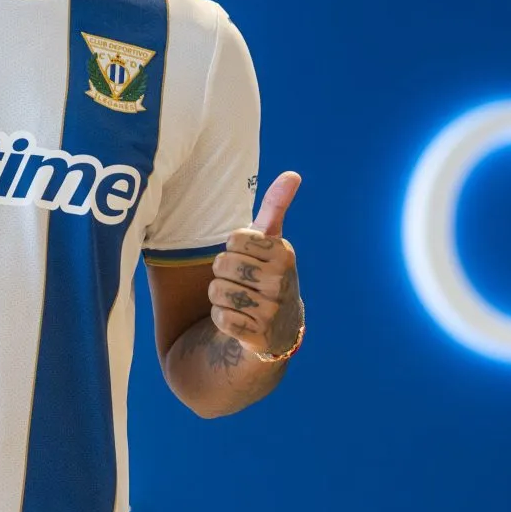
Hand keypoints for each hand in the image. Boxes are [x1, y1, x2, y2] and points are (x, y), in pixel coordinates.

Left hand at [208, 172, 303, 357]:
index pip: (234, 239)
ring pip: (217, 291)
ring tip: (240, 300)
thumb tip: (292, 174)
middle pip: (222, 265)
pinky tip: (239, 320)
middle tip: (242, 281)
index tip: (249, 258)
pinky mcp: (259, 337)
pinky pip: (220, 318)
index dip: (234, 249)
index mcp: (283, 254)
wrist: (278, 328)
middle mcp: (281, 282)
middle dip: (223, 273)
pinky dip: (222, 319)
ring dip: (220, 296)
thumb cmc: (266, 273)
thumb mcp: (271, 241)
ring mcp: (272, 311)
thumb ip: (275, 207)